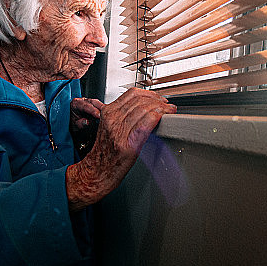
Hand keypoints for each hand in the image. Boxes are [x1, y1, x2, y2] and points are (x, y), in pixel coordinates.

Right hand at [65, 88, 175, 209]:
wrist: (96, 172)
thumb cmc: (105, 152)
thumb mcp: (109, 127)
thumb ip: (122, 115)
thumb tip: (143, 107)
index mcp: (108, 113)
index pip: (131, 94)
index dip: (149, 93)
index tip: (158, 97)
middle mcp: (113, 120)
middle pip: (140, 100)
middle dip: (158, 100)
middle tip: (167, 104)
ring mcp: (119, 131)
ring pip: (144, 109)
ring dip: (161, 107)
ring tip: (169, 110)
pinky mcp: (128, 144)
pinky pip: (146, 123)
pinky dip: (158, 116)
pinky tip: (164, 117)